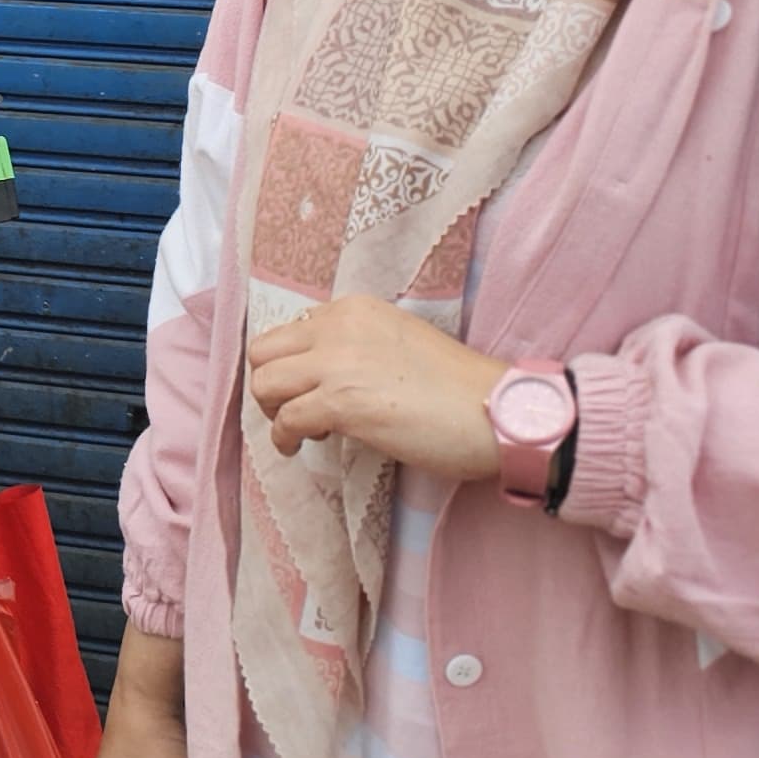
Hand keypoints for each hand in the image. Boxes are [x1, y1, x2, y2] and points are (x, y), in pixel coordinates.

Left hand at [245, 294, 507, 483]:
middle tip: (291, 410)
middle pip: (263, 352)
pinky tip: (301, 447)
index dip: (290, 364)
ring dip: (273, 412)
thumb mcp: (397, 343)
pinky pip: (285, 420)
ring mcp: (337, 363)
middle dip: (269, 385)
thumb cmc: (456, 387)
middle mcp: (339, 327)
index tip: (307, 388)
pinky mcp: (340, 402)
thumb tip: (322, 375)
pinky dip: (285, 438)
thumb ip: (357, 347)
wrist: (495, 411)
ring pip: (264, 384)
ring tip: (302, 431)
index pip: (290, 331)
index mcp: (354, 310)